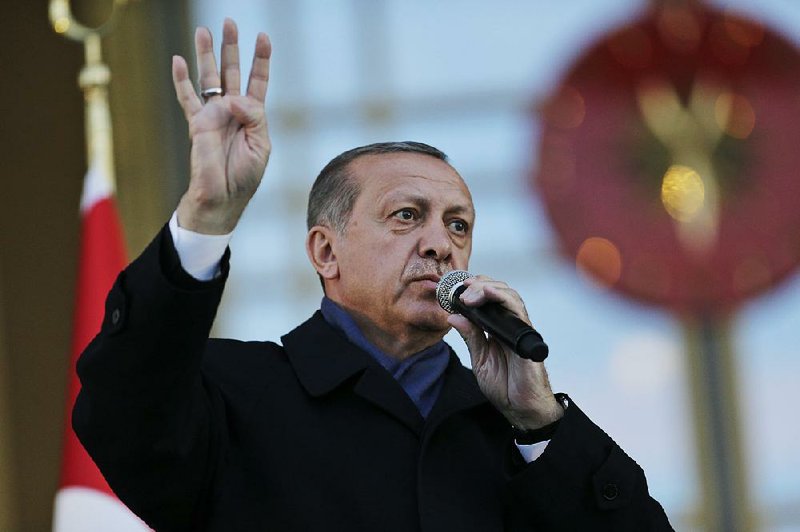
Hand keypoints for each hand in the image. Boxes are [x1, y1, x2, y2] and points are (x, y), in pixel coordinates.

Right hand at [172, 18, 271, 233]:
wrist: (222, 198)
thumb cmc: (245, 177)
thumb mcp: (261, 146)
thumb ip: (254, 117)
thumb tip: (234, 98)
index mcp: (253, 116)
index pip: (257, 81)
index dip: (260, 59)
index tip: (263, 37)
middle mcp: (232, 111)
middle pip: (231, 71)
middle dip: (231, 47)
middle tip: (229, 22)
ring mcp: (213, 115)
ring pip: (208, 78)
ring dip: (206, 55)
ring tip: (204, 30)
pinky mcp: (197, 124)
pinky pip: (187, 98)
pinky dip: (181, 80)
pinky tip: (177, 60)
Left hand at [447, 276, 563, 429]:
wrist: (521, 408)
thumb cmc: (505, 386)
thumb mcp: (480, 359)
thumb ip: (470, 337)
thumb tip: (453, 317)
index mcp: (498, 330)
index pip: (489, 299)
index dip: (475, 288)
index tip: (457, 287)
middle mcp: (510, 326)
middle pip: (499, 291)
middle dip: (479, 285)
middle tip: (461, 291)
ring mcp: (519, 329)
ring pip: (509, 295)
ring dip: (487, 288)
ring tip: (469, 295)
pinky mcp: (526, 336)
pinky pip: (518, 311)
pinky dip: (503, 298)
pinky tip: (489, 294)